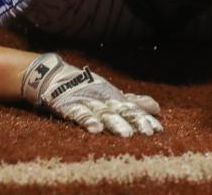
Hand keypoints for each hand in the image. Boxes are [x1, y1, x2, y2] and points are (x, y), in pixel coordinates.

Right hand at [21, 53, 162, 135]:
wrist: (54, 77)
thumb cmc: (87, 88)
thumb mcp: (111, 94)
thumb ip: (133, 102)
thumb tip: (157, 108)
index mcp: (113, 97)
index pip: (132, 109)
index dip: (144, 119)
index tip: (157, 130)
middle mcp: (102, 98)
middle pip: (121, 111)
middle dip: (134, 121)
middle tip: (147, 133)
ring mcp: (85, 101)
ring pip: (103, 112)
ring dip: (115, 123)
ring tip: (126, 134)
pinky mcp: (68, 105)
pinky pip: (78, 114)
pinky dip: (87, 120)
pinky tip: (96, 129)